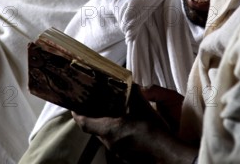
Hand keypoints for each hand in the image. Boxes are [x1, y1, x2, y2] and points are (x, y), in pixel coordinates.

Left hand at [72, 83, 196, 163]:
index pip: (83, 122)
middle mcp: (109, 143)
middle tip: (97, 107)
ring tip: (115, 117)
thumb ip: (133, 92)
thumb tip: (130, 83)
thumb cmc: (152, 129)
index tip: (74, 106)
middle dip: (94, 118)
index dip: (77, 113)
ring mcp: (117, 152)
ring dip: (107, 127)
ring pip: (106, 137)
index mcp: (108, 129)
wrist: (166, 152)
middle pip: (94, 130)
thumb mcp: (141, 106)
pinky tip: (128, 129)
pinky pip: (116, 144)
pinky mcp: (125, 157)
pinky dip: (117, 135)